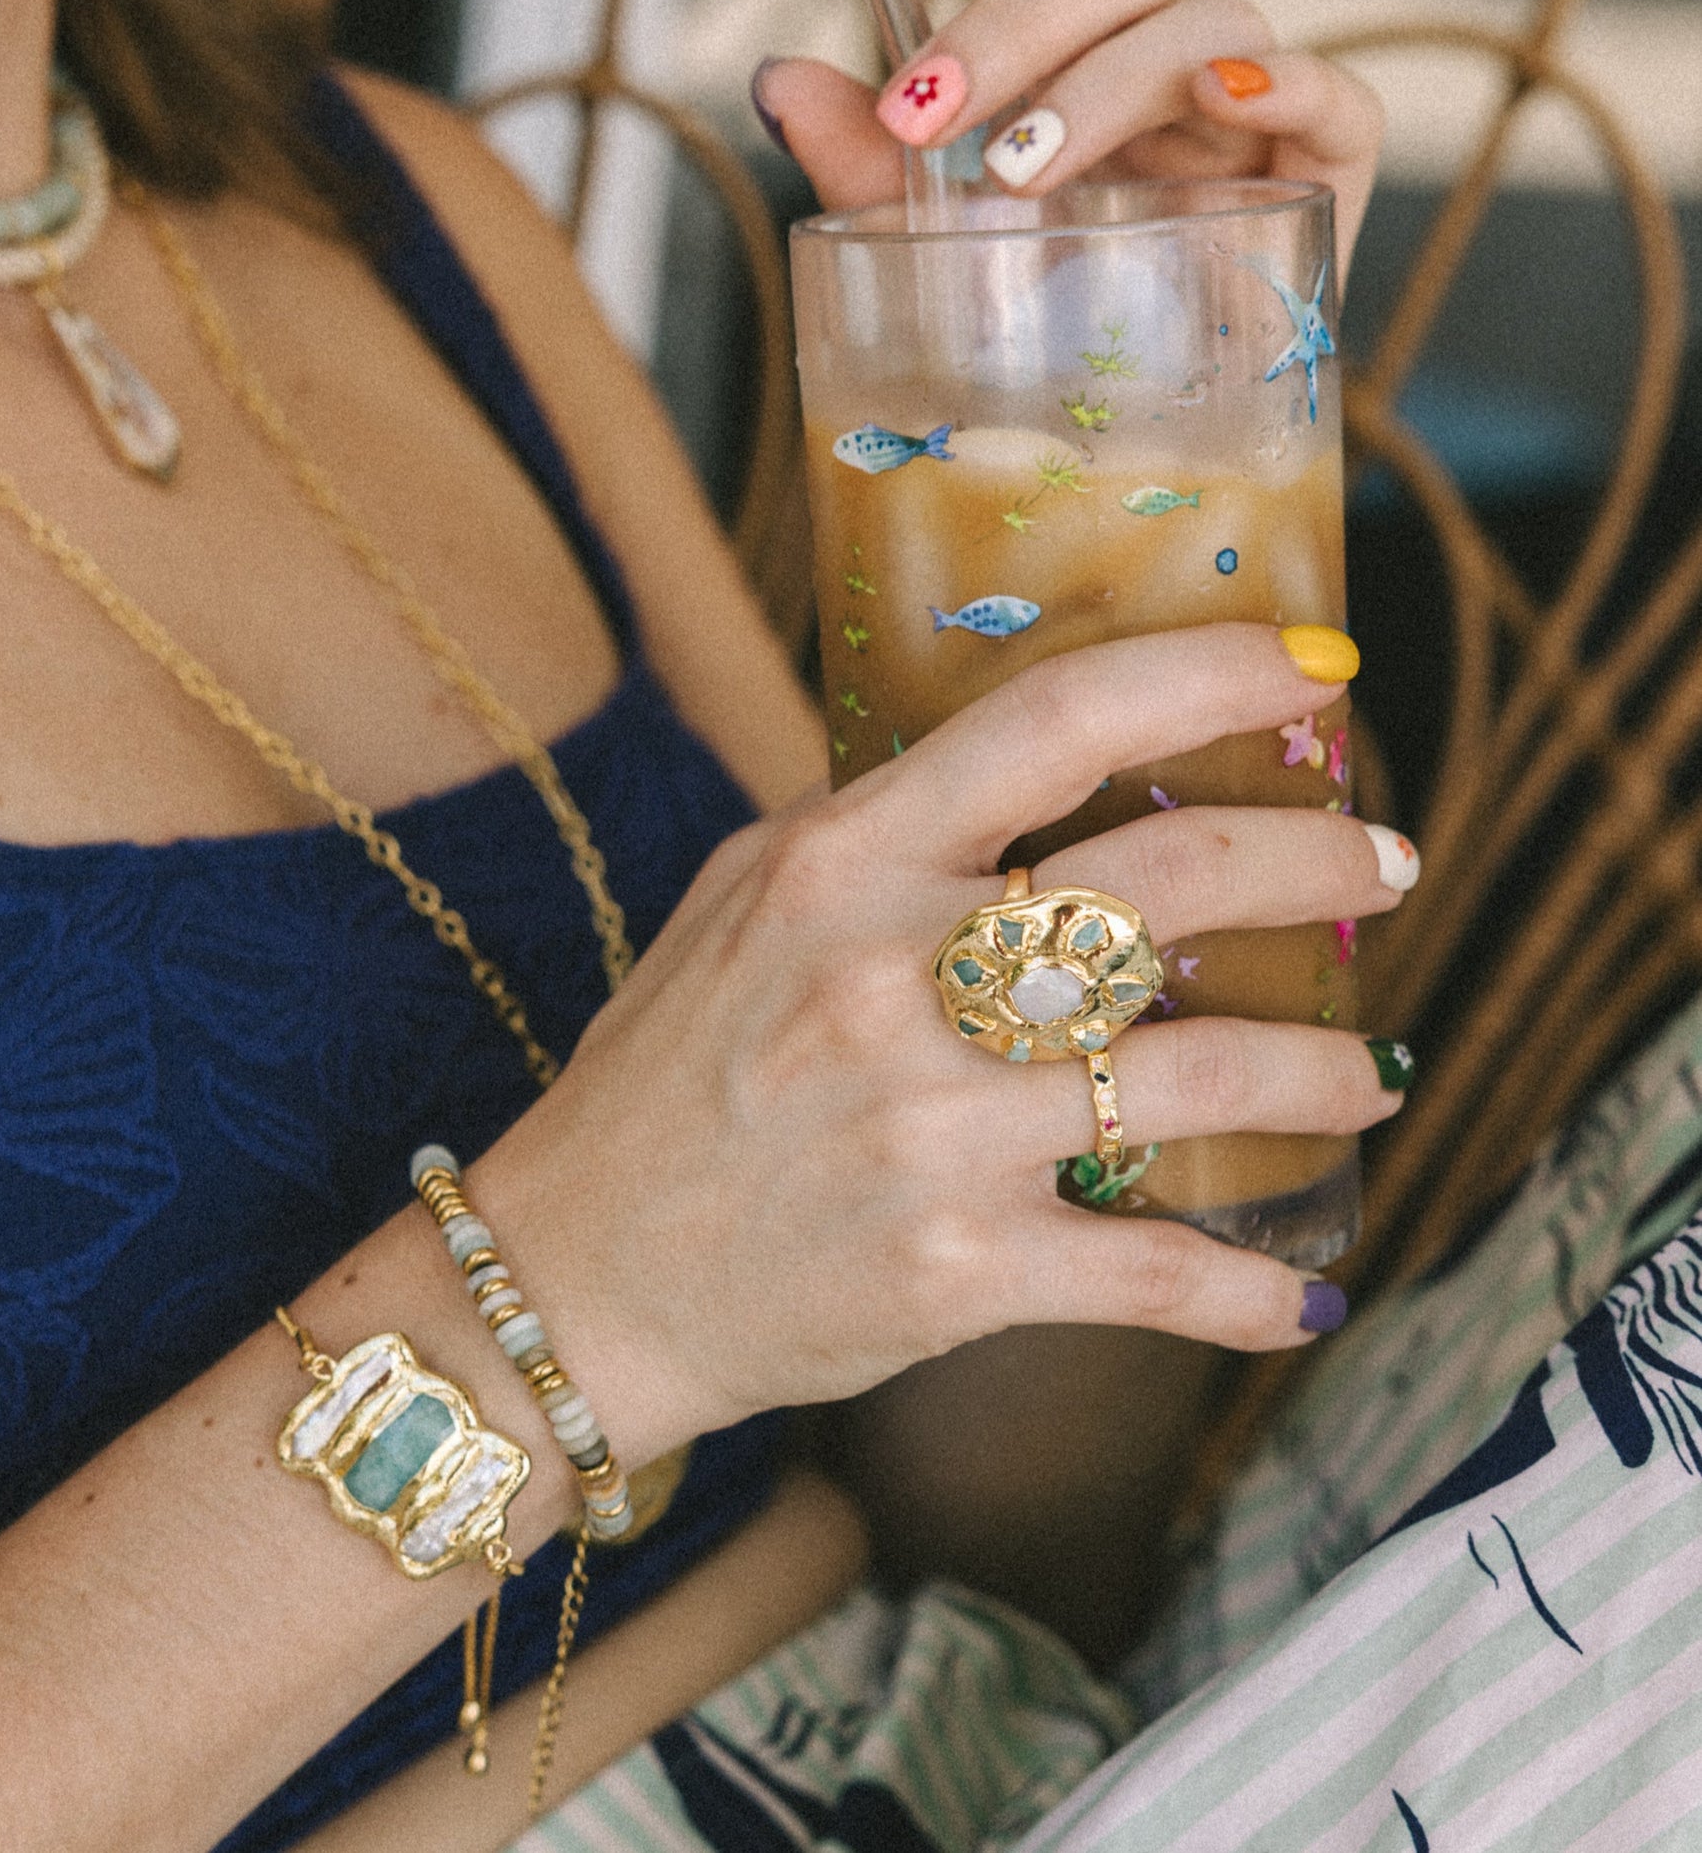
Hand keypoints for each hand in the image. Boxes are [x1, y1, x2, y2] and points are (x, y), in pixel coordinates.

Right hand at [471, 625, 1408, 1467]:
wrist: (577, 1271)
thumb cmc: (664, 1075)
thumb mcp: (743, 901)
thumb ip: (879, 828)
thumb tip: (1036, 774)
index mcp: (841, 863)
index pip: (1056, 722)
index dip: (1209, 676)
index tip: (1312, 668)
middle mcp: (893, 980)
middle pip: (1169, 880)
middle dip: (1317, 860)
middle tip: (1383, 864)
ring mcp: (933, 1129)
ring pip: (1207, 1077)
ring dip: (1328, 1072)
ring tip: (1369, 1073)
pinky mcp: (958, 1269)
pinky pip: (1156, 1275)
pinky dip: (1255, 1293)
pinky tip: (1305, 1293)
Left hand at [754, 0, 1383, 279]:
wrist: (1145, 434)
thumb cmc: (1046, 316)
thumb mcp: (938, 234)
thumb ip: (866, 158)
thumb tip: (775, 79)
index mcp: (1081, 39)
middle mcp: (1166, 47)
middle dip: (1010, 27)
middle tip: (925, 111)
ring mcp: (1250, 100)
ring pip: (1199, 24)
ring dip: (1102, 86)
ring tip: (1017, 171)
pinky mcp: (1324, 165)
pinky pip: (1332, 93)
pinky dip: (1281, 81)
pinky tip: (1221, 99)